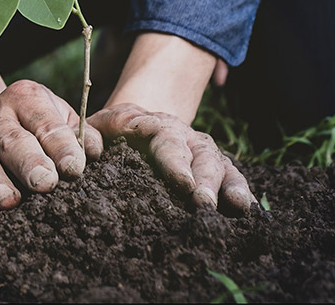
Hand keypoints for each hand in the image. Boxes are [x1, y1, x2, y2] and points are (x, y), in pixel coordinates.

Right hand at [0, 80, 102, 209]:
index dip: (60, 144)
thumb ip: (80, 136)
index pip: (44, 120)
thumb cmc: (28, 137)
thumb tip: (95, 150)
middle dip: (29, 162)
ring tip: (8, 201)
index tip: (74, 169)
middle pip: (10, 138)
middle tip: (45, 184)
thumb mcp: (55, 126)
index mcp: (23, 98)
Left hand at [88, 103, 256, 211]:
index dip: (176, 160)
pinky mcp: (213, 167)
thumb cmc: (106, 133)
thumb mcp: (92, 128)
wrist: (130, 123)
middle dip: (204, 178)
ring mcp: (200, 150)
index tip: (183, 184)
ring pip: (221, 164)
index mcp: (150, 123)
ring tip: (236, 207)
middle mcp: (182, 134)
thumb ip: (85, 138)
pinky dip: (241, 192)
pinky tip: (248, 211)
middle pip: (199, 152)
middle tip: (203, 203)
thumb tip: (86, 157)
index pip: (166, 137)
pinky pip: (231, 177)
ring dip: (228, 185)